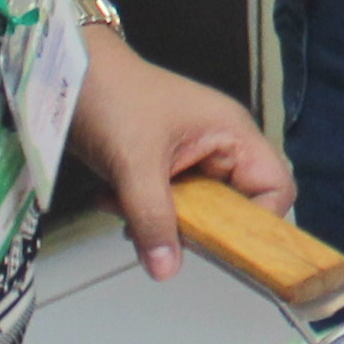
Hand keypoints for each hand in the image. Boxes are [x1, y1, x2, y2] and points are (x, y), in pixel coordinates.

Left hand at [71, 32, 291, 279]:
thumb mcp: (134, 162)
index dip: (258, 221)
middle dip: (197, 226)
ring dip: (161, 220)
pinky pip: (168, 203)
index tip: (222, 244)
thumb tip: (167, 272)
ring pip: (196, 210)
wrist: (68, 71)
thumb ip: (153, 219)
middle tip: (162, 233)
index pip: (275, 187)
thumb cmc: (112, 98)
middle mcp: (220, 146)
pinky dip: (142, 210)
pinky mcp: (164, 165)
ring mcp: (192, 156)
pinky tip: (111, 200)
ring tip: (123, 210)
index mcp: (232, 133)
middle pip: (235, 206)